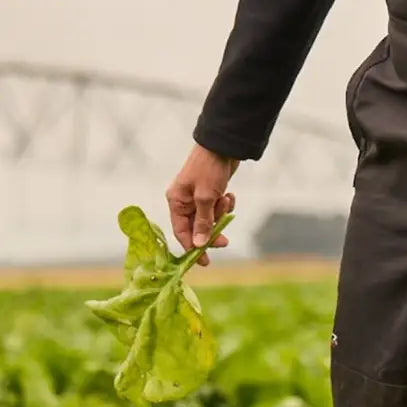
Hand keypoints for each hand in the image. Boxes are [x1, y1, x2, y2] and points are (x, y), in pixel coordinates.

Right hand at [165, 144, 239, 266]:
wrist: (224, 145)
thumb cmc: (210, 168)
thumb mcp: (206, 198)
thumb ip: (203, 222)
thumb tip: (198, 245)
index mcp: (176, 201)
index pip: (181, 232)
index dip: (191, 247)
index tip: (204, 261)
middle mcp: (185, 200)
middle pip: (197, 227)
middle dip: (211, 231)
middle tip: (224, 240)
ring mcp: (198, 196)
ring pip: (210, 218)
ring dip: (220, 214)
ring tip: (226, 200)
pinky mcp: (212, 192)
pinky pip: (218, 207)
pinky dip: (225, 205)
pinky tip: (230, 194)